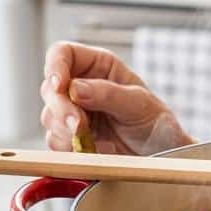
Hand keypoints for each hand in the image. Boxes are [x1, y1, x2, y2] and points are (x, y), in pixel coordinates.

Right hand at [40, 41, 192, 154]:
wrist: (161, 157)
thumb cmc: (156, 124)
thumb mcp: (140, 104)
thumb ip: (108, 94)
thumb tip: (75, 88)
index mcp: (100, 67)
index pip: (63, 53)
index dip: (55, 66)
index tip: (60, 85)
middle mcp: (82, 86)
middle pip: (50, 87)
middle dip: (60, 107)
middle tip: (79, 125)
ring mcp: (74, 112)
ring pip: (49, 115)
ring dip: (63, 129)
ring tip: (89, 138)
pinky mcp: (71, 137)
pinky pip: (54, 140)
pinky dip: (66, 146)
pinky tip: (87, 148)